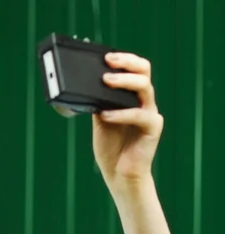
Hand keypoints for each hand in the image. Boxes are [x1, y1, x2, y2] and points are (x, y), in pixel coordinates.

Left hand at [92, 52, 163, 189]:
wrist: (118, 174)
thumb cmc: (110, 147)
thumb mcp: (99, 120)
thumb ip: (97, 102)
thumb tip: (85, 84)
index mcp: (131, 97)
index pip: (134, 69)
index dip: (123, 59)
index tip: (104, 55)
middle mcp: (143, 102)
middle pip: (143, 72)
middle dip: (126, 62)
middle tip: (108, 61)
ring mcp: (150, 114)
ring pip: (145, 88)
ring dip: (125, 81)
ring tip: (106, 81)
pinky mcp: (153, 129)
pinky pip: (140, 115)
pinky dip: (121, 113)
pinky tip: (106, 115)